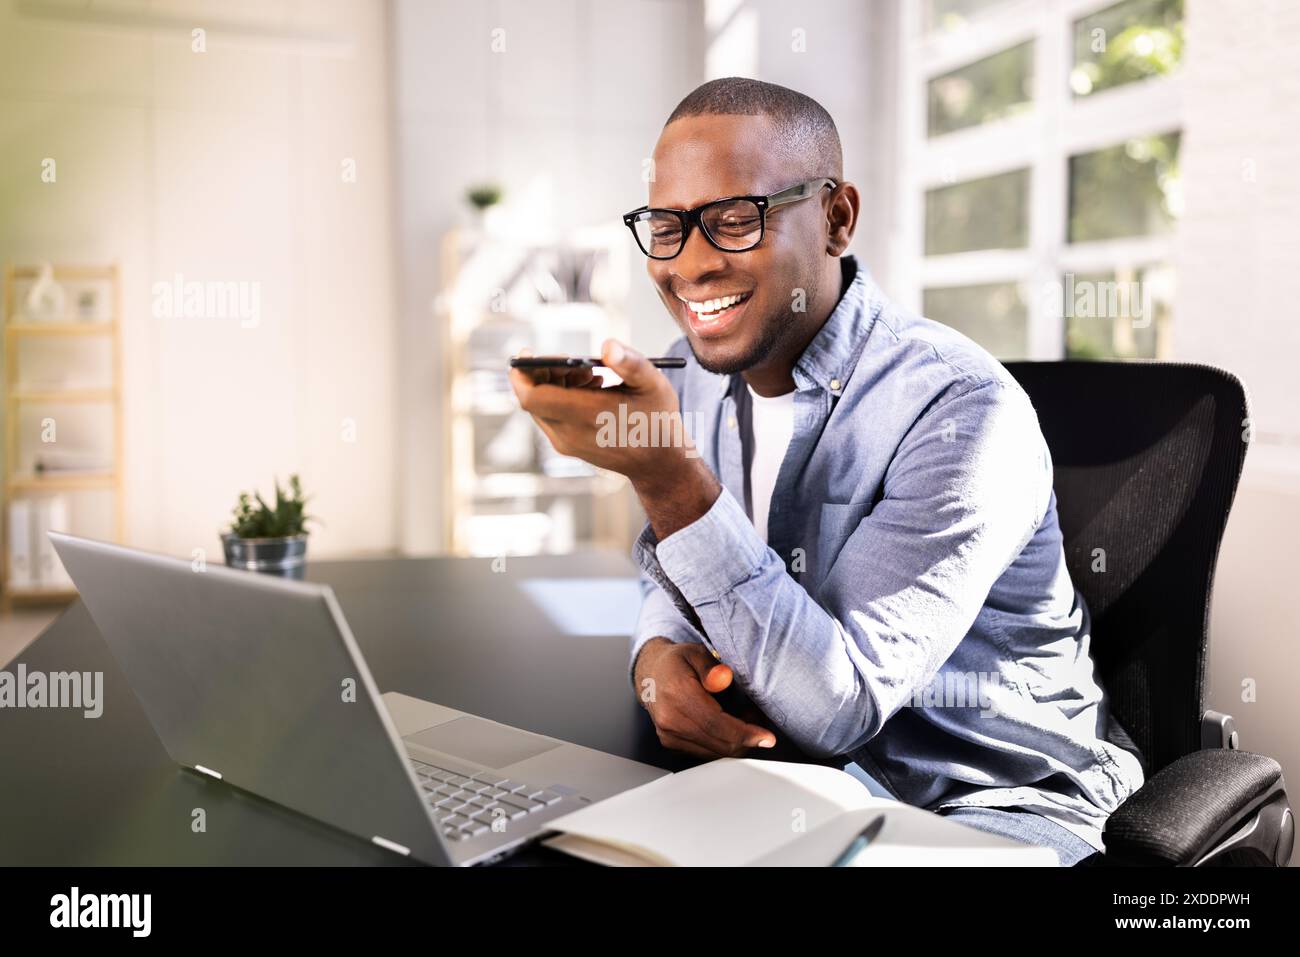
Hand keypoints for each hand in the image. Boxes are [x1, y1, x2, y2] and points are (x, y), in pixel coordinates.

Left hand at [508, 339, 694, 485]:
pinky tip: (593, 391)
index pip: (531, 397)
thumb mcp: (653, 385)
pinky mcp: (569, 448)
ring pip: (541, 407)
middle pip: (533, 398)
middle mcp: (569, 434)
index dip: (522, 373)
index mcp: (585, 416)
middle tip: (579, 364)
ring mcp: (566, 444)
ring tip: (594, 378)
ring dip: (556, 384)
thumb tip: (607, 345)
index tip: (527, 351)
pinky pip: (551, 417)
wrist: (659, 463)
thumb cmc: (657, 420)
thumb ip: (630, 363)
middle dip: (546, 372)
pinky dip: (561, 398)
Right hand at [633, 638, 776, 758]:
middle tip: (757, 719)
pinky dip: (722, 744)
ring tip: (743, 719)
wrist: (650, 675)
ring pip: (714, 752)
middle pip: (718, 743)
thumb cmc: (676, 663)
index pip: (716, 723)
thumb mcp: (696, 652)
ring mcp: (669, 735)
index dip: (745, 734)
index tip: (766, 738)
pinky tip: (727, 726)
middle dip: (746, 738)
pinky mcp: (671, 744)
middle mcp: (670, 719)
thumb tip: (724, 677)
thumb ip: (712, 666)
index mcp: (677, 695)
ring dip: (736, 742)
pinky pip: (705, 752)